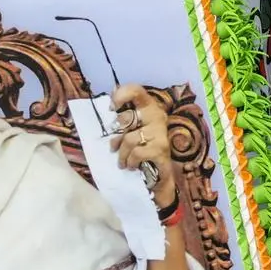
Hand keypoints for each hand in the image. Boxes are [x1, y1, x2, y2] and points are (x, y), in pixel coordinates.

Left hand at [111, 84, 175, 209]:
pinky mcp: (161, 149)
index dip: (121, 95)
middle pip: (127, 118)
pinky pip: (137, 152)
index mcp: (149, 107)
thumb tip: (110, 103)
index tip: (111, 107)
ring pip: (129, 138)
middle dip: (117, 136)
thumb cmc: (142, 151)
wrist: (158, 178)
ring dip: (121, 154)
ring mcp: (160, 132)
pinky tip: (132, 166)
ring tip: (122, 162)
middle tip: (115, 147)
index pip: (136, 90)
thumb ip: (123, 120)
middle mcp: (157, 116)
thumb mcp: (130, 133)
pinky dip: (130, 161)